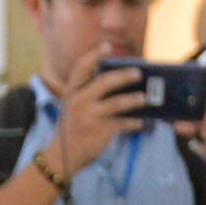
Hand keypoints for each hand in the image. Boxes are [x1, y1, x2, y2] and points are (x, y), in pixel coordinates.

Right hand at [46, 50, 141, 176]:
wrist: (60, 158)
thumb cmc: (71, 129)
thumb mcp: (72, 108)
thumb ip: (87, 94)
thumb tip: (119, 85)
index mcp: (71, 92)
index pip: (82, 67)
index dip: (95, 54)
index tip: (108, 47)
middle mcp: (79, 101)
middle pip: (105, 82)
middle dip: (124, 76)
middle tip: (138, 73)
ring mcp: (89, 116)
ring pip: (118, 103)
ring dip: (134, 99)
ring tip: (145, 98)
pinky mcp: (100, 132)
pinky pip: (123, 123)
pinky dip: (134, 122)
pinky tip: (141, 122)